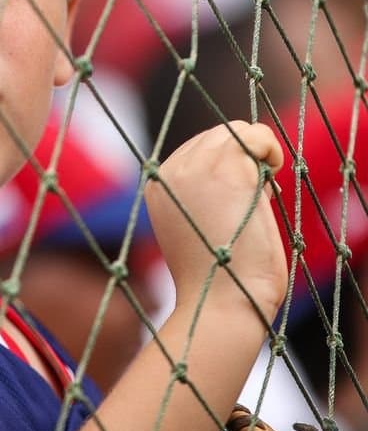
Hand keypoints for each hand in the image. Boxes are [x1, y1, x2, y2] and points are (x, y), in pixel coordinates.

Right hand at [146, 121, 285, 314]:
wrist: (220, 300)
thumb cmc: (219, 275)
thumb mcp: (197, 226)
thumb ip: (205, 193)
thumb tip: (245, 165)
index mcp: (158, 184)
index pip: (199, 148)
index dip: (227, 167)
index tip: (235, 203)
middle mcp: (170, 169)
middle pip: (218, 134)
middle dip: (243, 159)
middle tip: (251, 199)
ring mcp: (196, 165)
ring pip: (238, 130)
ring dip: (259, 155)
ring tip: (260, 193)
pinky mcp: (227, 167)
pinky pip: (258, 136)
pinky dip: (272, 152)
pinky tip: (271, 181)